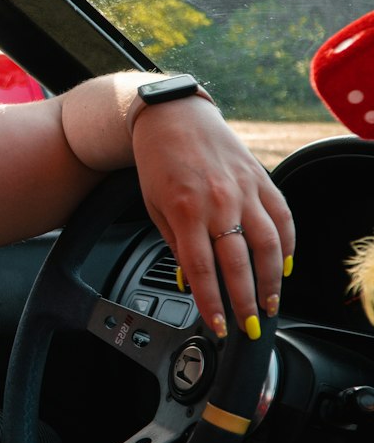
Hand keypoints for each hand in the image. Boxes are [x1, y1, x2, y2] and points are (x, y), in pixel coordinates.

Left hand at [131, 99, 293, 337]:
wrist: (173, 118)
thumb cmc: (159, 163)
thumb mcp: (155, 208)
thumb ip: (176, 245)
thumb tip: (192, 280)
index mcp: (185, 210)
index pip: (201, 268)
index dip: (211, 302)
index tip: (218, 325)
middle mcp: (218, 200)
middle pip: (239, 262)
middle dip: (246, 300)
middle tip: (250, 325)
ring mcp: (244, 189)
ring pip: (268, 243)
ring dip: (272, 279)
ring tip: (271, 303)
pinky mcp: (261, 178)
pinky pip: (282, 216)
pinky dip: (287, 244)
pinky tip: (284, 265)